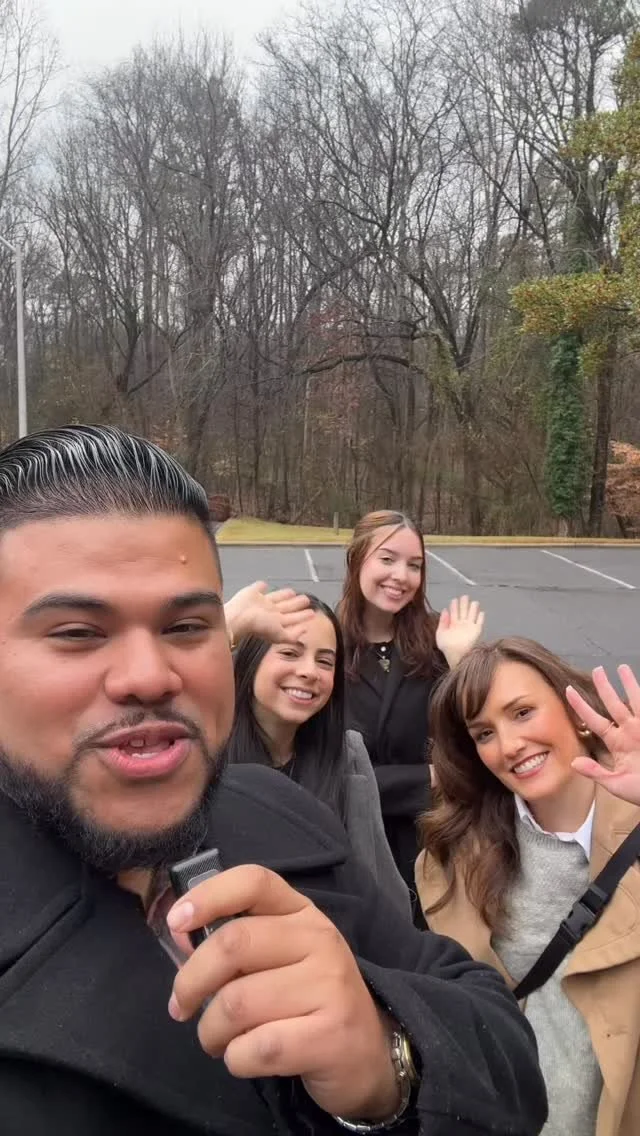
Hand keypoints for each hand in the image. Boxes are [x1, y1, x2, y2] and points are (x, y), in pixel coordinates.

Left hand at [166, 866, 400, 1121]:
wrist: (369, 1053)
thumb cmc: (308, 1001)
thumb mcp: (282, 957)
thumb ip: (238, 943)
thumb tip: (180, 934)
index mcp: (302, 913)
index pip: (254, 881)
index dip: (209, 895)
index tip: (176, 922)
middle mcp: (319, 940)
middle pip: (234, 944)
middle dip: (191, 981)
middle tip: (181, 1006)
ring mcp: (330, 986)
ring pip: (237, 1003)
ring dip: (210, 1030)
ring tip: (217, 1039)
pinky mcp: (331, 1036)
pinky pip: (257, 1047)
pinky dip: (235, 1059)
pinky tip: (243, 1057)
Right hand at [224, 582, 313, 645]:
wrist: (238, 617)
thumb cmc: (258, 626)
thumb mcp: (279, 635)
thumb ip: (292, 635)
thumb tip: (305, 630)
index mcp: (276, 622)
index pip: (292, 618)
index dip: (302, 616)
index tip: (312, 612)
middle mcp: (269, 612)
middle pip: (286, 607)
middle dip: (296, 604)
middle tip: (306, 599)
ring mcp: (260, 602)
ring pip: (275, 598)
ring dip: (284, 595)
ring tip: (293, 592)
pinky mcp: (251, 592)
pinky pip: (258, 588)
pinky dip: (261, 586)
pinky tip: (265, 584)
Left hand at [435, 595, 484, 667]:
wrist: (456, 656)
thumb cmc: (447, 647)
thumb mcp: (440, 633)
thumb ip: (443, 621)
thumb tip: (444, 610)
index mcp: (452, 624)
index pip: (454, 612)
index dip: (454, 606)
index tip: (454, 599)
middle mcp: (462, 624)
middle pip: (464, 611)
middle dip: (464, 604)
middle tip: (464, 596)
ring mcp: (469, 627)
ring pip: (472, 614)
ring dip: (473, 608)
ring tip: (474, 601)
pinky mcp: (477, 631)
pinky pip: (480, 622)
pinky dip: (481, 617)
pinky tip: (481, 612)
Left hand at [566, 664, 639, 805]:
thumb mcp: (616, 784)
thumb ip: (596, 772)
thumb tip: (574, 762)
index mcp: (617, 743)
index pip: (595, 721)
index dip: (581, 707)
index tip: (568, 691)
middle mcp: (630, 732)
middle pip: (613, 704)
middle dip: (605, 687)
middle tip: (597, 670)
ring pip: (635, 700)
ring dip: (629, 684)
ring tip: (621, 667)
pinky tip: (639, 684)